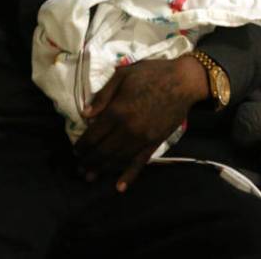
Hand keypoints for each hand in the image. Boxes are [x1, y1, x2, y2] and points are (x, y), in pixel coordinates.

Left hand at [74, 56, 208, 191]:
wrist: (184, 81)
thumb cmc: (152, 73)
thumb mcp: (123, 75)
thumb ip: (103, 95)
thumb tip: (85, 115)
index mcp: (117, 111)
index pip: (93, 135)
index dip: (82, 145)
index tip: (76, 150)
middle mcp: (127, 129)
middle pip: (102, 151)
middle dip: (88, 160)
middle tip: (79, 167)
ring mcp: (142, 138)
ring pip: (117, 159)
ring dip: (102, 169)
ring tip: (90, 176)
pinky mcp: (155, 143)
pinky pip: (139, 163)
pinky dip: (129, 176)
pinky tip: (119, 187)